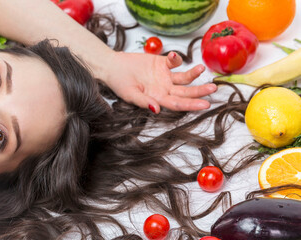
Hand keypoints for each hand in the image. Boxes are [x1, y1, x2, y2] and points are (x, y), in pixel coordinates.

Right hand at [102, 51, 216, 113]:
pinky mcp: (163, 63)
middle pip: (186, 92)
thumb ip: (143, 101)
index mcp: (158, 98)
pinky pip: (175, 62)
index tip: (205, 105)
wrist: (112, 66)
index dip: (191, 105)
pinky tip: (173, 55)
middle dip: (199, 91)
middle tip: (212, 89)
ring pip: (185, 78)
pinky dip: (177, 58)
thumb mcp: (129, 94)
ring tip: (201, 69)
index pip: (178, 104)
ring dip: (194, 74)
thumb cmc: (118, 82)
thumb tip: (156, 109)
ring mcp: (165, 76)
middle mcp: (164, 89)